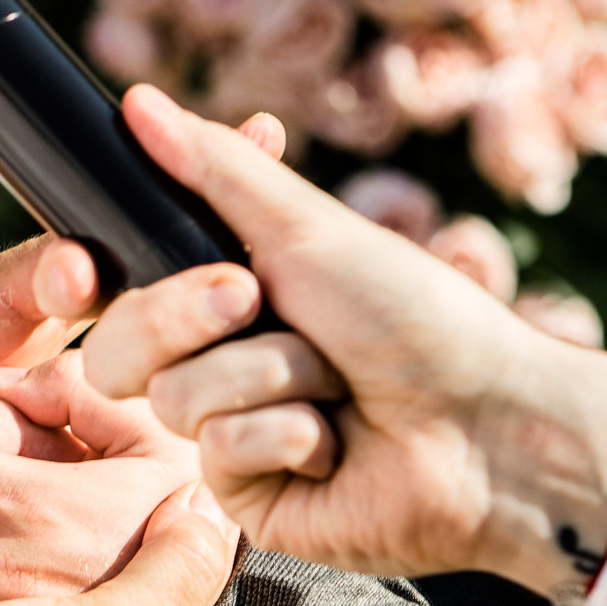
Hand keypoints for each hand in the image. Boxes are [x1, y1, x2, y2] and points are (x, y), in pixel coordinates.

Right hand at [86, 85, 606, 605]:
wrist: (486, 421)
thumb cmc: (416, 319)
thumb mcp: (307, 228)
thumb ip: (214, 170)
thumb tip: (136, 102)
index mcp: (227, 306)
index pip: (125, 297)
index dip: (136, 285)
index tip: (172, 266)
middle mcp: (221, 372)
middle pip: (120, 352)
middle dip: (191, 316)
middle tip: (259, 301)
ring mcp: (232, 441)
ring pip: (176, 399)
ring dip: (270, 375)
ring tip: (337, 386)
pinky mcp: (250, 503)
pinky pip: (219, 453)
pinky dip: (288, 434)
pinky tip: (340, 444)